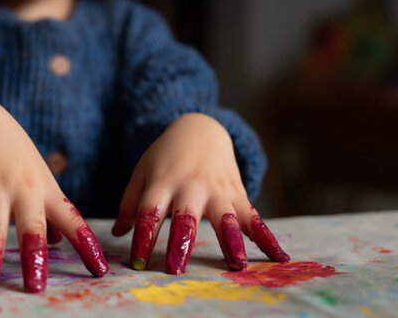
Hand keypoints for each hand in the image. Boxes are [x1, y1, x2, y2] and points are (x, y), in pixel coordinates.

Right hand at [0, 103, 108, 292]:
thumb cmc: (15, 156)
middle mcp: (22, 192)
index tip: (100, 270)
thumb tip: (57, 241)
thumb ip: (50, 211)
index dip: (87, 246)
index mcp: (46, 192)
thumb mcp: (40, 179)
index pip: (73, 221)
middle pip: (31, 228)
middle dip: (33, 258)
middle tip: (35, 287)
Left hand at [111, 113, 288, 273]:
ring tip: (236, 264)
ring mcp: (218, 189)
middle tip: (176, 268)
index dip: (142, 237)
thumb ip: (130, 203)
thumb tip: (118, 233)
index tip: (137, 262)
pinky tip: (278, 257)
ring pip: (225, 217)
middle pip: (185, 217)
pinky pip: (254, 218)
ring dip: (230, 241)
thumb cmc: (165, 156)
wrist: (200, 129)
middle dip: (181, 243)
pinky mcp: (238, 193)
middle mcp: (191, 186)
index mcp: (162, 182)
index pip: (149, 213)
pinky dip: (267, 238)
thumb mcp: (142, 172)